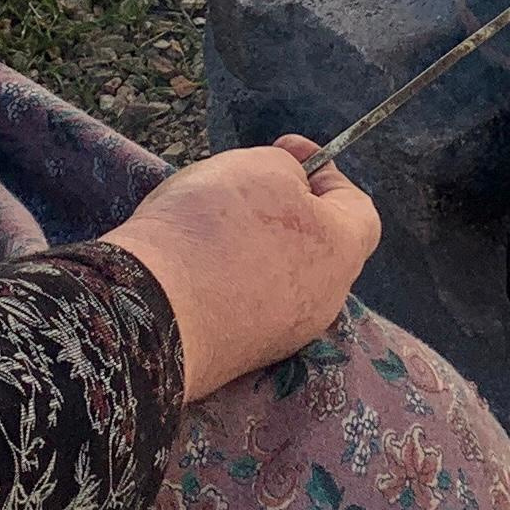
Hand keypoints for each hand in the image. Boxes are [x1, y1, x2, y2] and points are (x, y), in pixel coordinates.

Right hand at [101, 138, 381, 400]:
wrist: (151, 308)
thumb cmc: (213, 226)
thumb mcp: (258, 167)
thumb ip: (288, 171)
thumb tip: (292, 185)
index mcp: (342, 252)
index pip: (358, 208)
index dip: (327, 173)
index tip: (288, 152)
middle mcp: (324, 301)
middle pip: (319, 246)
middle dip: (289, 212)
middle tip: (248, 187)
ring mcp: (284, 335)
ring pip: (281, 278)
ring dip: (257, 249)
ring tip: (212, 226)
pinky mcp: (242, 357)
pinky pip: (247, 307)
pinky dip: (230, 282)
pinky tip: (195, 266)